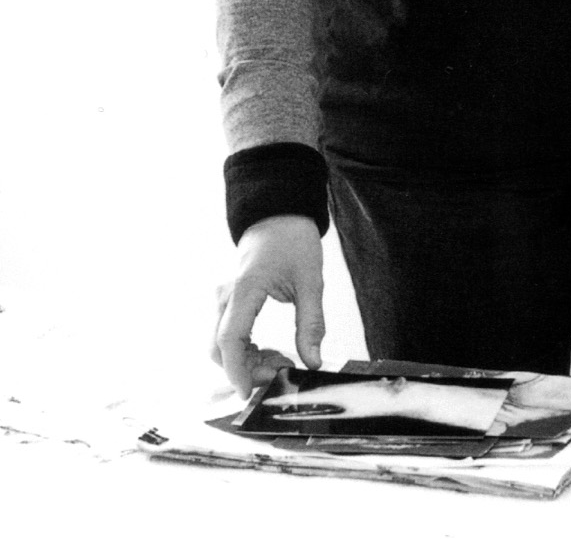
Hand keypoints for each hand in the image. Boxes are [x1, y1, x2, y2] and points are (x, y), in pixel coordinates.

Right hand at [211, 214, 324, 397]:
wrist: (279, 215)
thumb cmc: (293, 241)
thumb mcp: (311, 281)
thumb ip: (311, 324)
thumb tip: (312, 362)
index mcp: (245, 289)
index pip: (230, 339)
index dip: (236, 371)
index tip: (249, 393)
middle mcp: (226, 296)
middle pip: (220, 347)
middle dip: (245, 370)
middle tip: (280, 374)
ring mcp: (224, 298)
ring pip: (222, 344)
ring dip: (246, 362)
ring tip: (281, 361)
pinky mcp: (228, 302)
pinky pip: (228, 334)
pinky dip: (245, 351)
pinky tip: (269, 351)